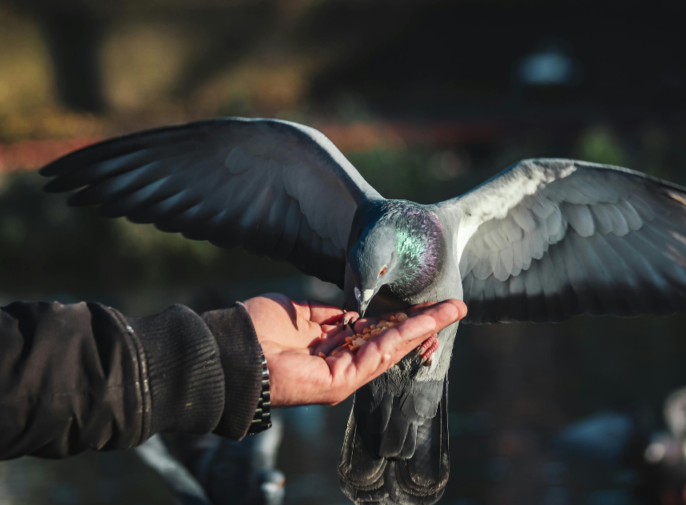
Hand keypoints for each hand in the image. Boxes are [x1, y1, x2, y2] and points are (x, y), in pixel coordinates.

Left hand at [243, 294, 465, 406]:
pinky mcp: (342, 381)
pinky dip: (405, 335)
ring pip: (393, 347)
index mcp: (329, 349)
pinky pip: (380, 353)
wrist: (230, 350)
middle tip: (455, 307)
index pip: (374, 333)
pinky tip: (426, 322)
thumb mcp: (296, 314)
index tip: (424, 305)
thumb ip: (326, 315)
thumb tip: (351, 311)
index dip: (400, 318)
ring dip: (425, 328)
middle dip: (424, 324)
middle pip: (391, 341)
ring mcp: (343, 376)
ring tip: (452, 310)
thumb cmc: (253, 332)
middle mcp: (340, 365)